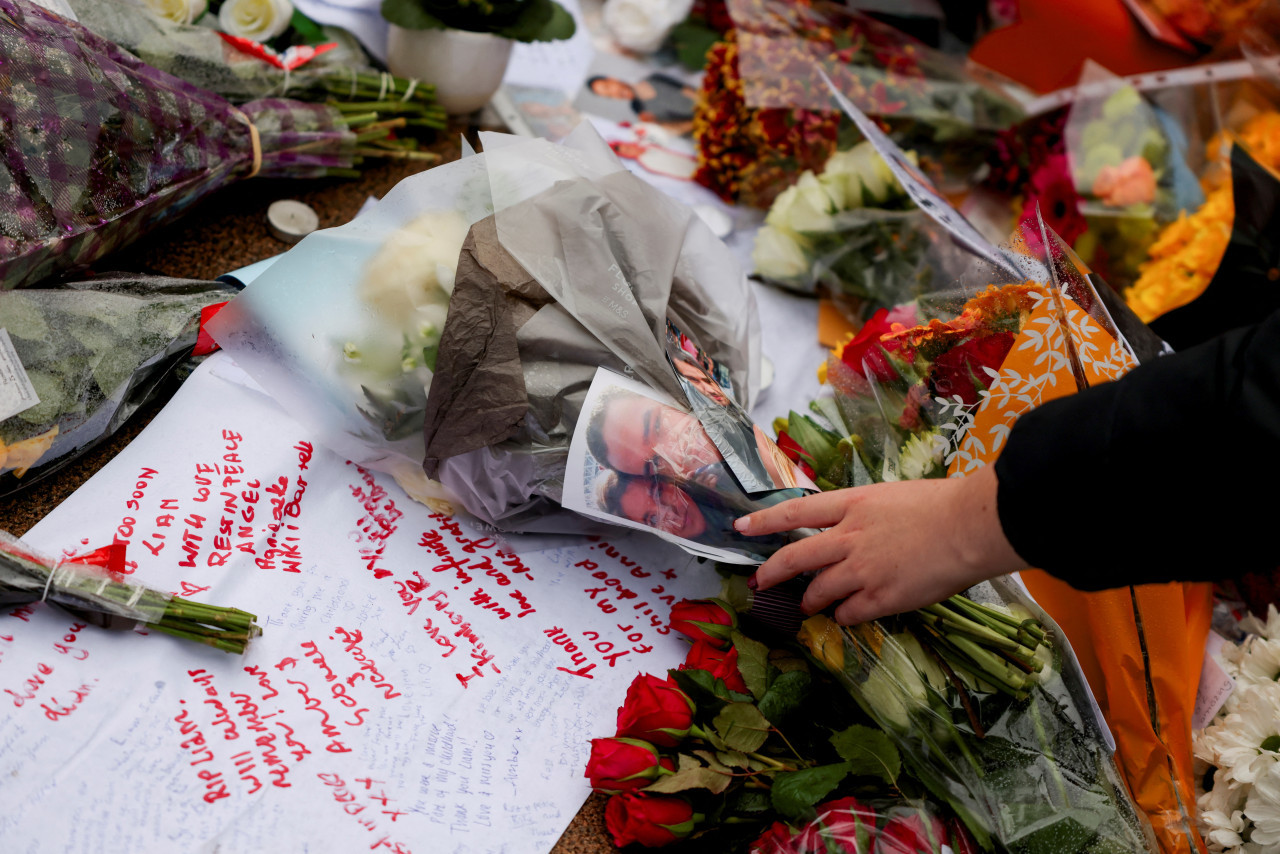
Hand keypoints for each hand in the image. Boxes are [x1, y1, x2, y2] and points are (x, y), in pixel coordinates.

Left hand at [734, 466, 1024, 624]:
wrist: (970, 526)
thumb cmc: (941, 505)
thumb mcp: (890, 497)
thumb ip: (863, 514)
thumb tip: (847, 530)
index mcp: (852, 505)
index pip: (795, 512)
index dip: (764, 521)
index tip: (740, 528)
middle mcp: (849, 537)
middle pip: (795, 556)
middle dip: (771, 571)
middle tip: (759, 582)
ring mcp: (862, 569)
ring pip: (818, 590)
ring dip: (809, 600)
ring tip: (807, 605)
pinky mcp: (881, 597)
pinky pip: (848, 613)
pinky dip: (843, 615)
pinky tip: (847, 615)